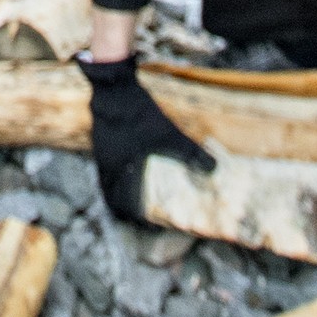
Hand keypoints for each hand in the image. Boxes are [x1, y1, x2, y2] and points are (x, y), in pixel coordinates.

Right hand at [79, 57, 210, 226]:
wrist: (113, 88)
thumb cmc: (139, 115)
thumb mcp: (169, 134)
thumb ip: (191, 152)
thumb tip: (214, 168)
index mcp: (121, 173)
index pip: (124, 207)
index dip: (138, 221)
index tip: (152, 228)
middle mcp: (108, 168)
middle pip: (111, 200)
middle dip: (126, 212)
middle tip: (143, 219)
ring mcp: (102, 155)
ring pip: (107, 184)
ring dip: (120, 195)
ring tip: (136, 199)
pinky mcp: (102, 143)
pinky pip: (107, 169)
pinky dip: (117, 177)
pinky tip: (130, 169)